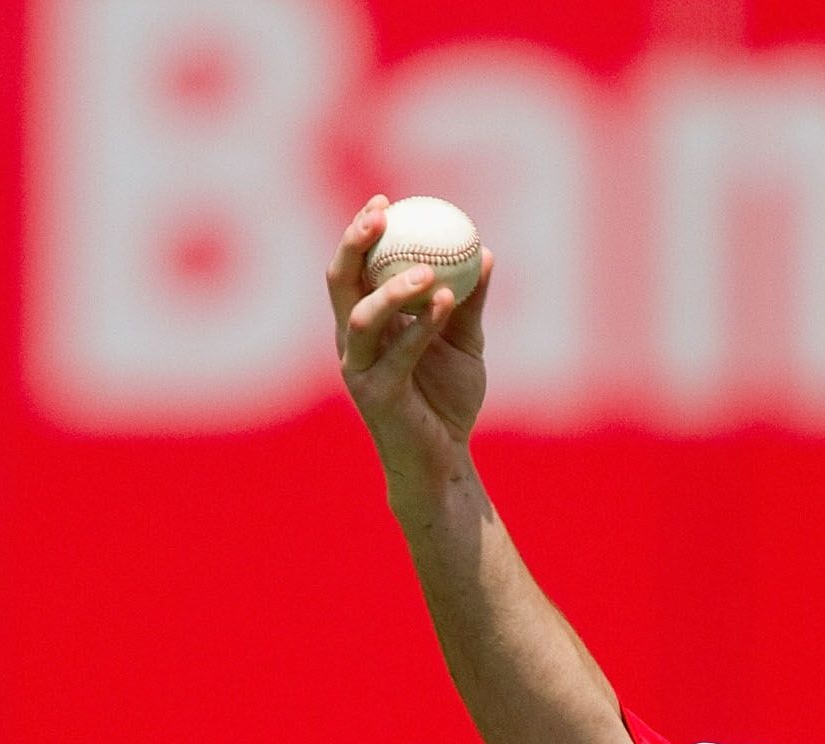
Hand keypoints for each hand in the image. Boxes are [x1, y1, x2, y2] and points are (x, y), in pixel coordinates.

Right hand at [326, 195, 493, 499]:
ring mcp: (359, 370)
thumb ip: (471, 301)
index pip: (353, 269)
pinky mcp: (376, 396)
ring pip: (361, 318)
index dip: (360, 232)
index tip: (385, 200)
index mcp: (365, 323)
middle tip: (382, 215)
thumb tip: (485, 252)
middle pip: (339, 283)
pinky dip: (423, 325)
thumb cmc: (448, 400)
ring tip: (427, 271)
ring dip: (391, 289)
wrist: (444, 461)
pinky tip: (447, 301)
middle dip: (354, 244)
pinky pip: (399, 353)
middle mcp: (352, 342)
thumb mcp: (464, 341)